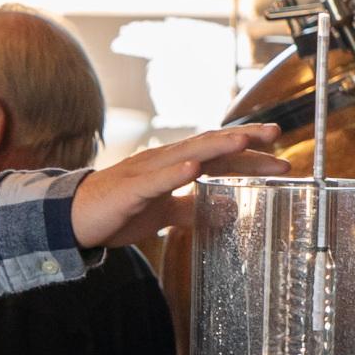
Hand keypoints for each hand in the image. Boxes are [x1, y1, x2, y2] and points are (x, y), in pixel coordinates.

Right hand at [68, 125, 288, 248]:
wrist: (73, 219)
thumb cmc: (117, 212)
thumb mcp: (163, 213)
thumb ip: (192, 209)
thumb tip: (226, 210)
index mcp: (174, 167)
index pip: (220, 156)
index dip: (251, 155)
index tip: (281, 157)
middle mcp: (164, 161)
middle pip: (210, 145)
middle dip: (244, 141)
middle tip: (277, 136)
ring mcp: (146, 172)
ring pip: (187, 153)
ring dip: (217, 146)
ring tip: (244, 141)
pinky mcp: (129, 189)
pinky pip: (154, 181)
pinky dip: (175, 173)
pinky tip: (193, 169)